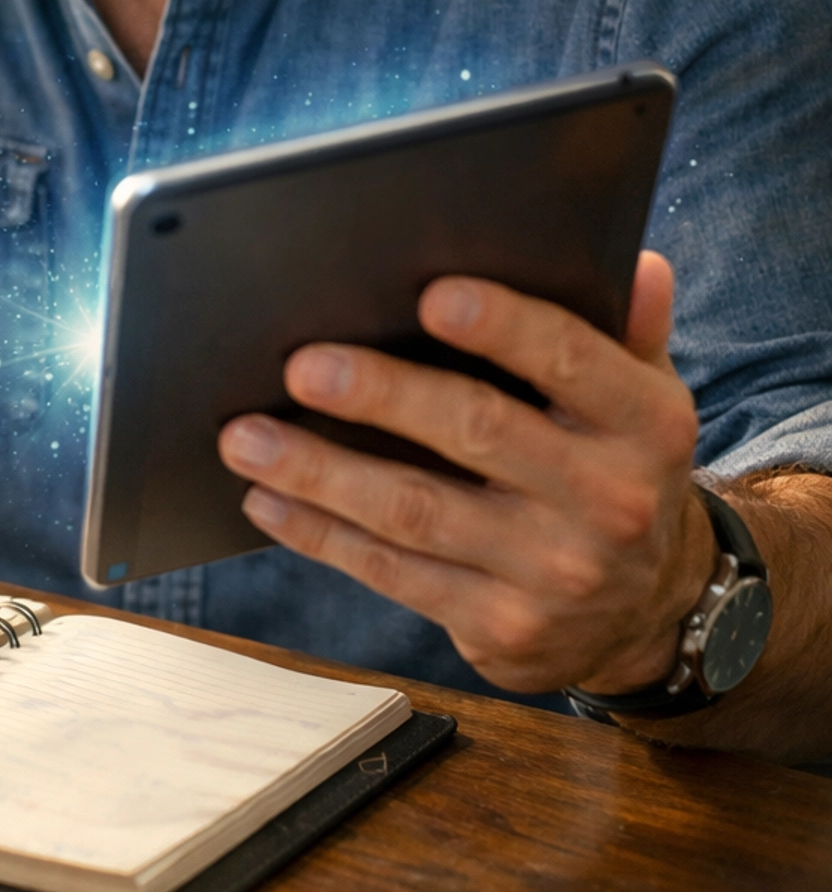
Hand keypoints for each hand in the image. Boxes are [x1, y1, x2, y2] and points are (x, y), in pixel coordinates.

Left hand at [218, 252, 715, 695]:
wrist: (645, 614)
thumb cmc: (616, 469)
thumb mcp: (643, 400)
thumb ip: (627, 331)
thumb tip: (635, 265)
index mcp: (645, 424)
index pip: (571, 361)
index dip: (503, 327)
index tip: (431, 296)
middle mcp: (608, 501)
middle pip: (478, 431)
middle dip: (383, 397)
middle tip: (302, 366)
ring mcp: (551, 572)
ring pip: (416, 511)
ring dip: (321, 473)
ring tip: (245, 437)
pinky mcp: (499, 626)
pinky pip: (393, 572)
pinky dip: (322, 534)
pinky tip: (268, 499)